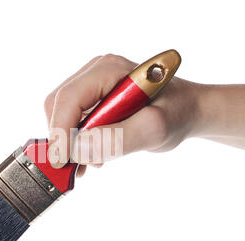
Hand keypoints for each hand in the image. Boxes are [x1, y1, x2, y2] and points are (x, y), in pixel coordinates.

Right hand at [44, 54, 203, 175]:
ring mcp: (92, 84)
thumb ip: (116, 139)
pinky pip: (71, 120)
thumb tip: (77, 149)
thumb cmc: (176, 114)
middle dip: (63, 138)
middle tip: (78, 165)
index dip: (59, 131)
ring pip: (61, 114)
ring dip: (70, 142)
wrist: (186, 111)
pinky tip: (94, 155)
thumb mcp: (154, 130)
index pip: (68, 98)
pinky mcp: (93, 98)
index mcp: (108, 70)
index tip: (62, 162)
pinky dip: (76, 141)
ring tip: (92, 162)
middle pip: (58, 105)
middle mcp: (95, 72)